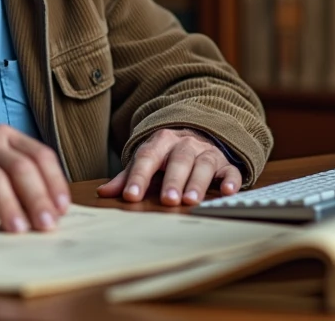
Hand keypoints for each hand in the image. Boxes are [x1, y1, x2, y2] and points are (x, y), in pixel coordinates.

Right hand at [0, 125, 70, 232]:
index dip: (55, 182)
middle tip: (47, 225)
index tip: (62, 209)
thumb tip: (54, 212)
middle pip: (21, 167)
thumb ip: (21, 182)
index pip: (40, 155)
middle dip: (38, 198)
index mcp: (6, 137)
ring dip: (11, 207)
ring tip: (20, 230)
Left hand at [96, 128, 241, 206]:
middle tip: (167, 200)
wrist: (199, 132)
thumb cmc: (168, 155)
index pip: (147, 157)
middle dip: (173, 180)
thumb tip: (103, 193)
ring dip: (198, 182)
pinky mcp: (226, 163)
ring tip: (191, 201)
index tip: (131, 196)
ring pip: (204, 164)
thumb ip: (127, 176)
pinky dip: (231, 181)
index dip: (138, 177)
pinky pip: (231, 171)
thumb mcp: (147, 160)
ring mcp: (207, 152)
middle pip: (179, 159)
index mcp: (161, 141)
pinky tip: (228, 192)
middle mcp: (185, 144)